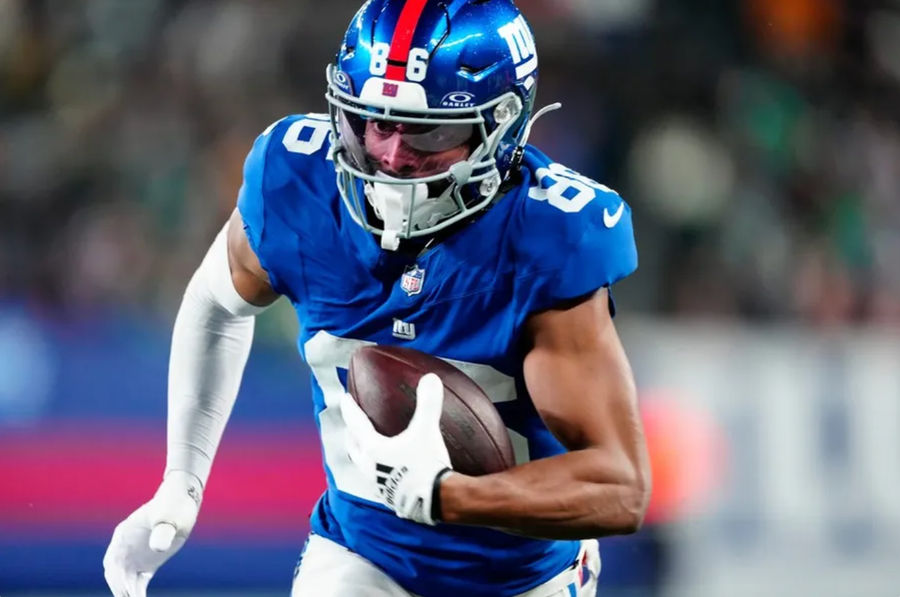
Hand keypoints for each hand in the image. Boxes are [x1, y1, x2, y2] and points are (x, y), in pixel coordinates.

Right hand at [103, 471, 202, 596]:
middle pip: (116, 575)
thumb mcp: (170, 516)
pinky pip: (138, 583)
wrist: (184, 501)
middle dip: (121, 589)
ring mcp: (134, 557)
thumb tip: (157, 549)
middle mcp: (124, 548)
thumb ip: (163, 530)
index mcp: (123, 535)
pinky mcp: (147, 564)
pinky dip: (139, 593)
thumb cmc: (175, 505)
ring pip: (125, 581)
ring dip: (128, 593)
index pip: (113, 562)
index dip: (117, 578)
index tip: (127, 590)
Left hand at [340, 373, 451, 524]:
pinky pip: (376, 479)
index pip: (356, 424)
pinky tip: (387, 469)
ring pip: (362, 465)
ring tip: (366, 446)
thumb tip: (430, 378)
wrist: (440, 500)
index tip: (344, 399)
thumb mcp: (427, 430)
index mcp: (374, 450)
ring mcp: (379, 486)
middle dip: (351, 433)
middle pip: (353, 447)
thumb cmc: (428, 464)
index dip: (350, 409)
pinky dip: (375, 469)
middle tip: (352, 423)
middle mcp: (370, 468)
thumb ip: (428, 403)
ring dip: (360, 453)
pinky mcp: (390, 498)